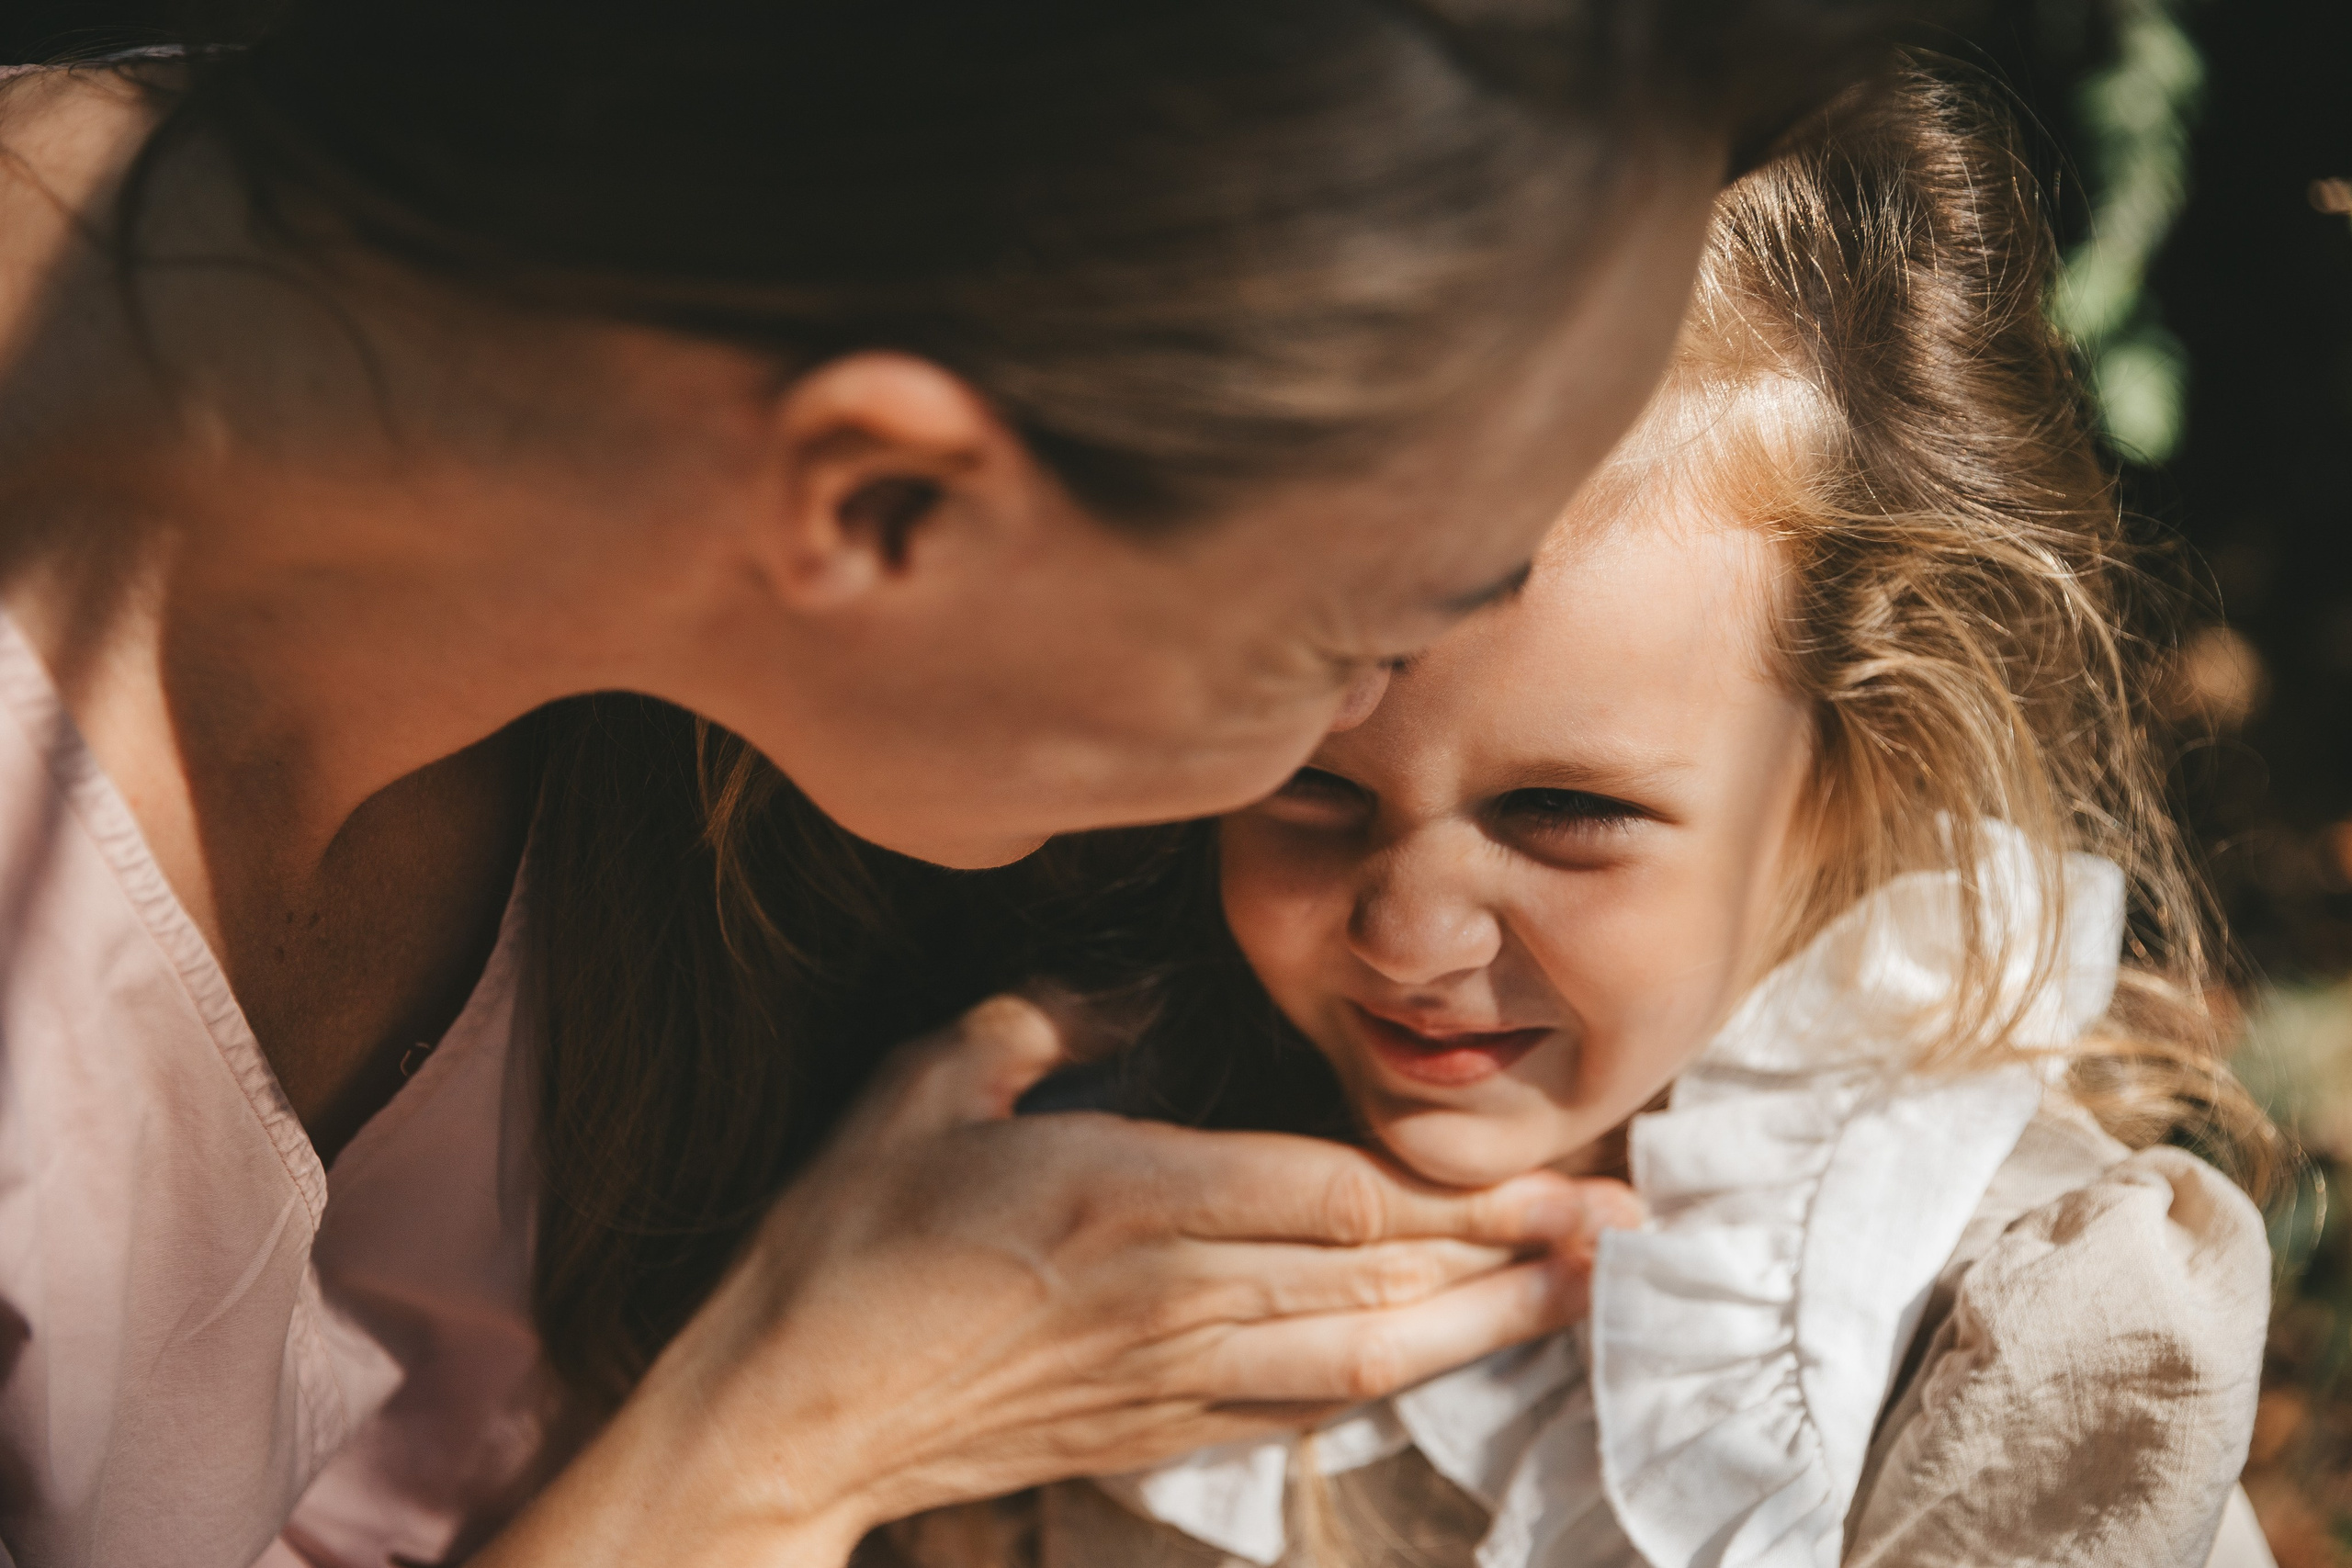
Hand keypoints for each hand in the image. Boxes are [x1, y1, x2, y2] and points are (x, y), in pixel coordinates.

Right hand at [481, 995, 1641, 1566]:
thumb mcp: (923, 1082)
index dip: (1465, 1195)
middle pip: (1383, 1279)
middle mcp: (1174, 1294)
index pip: (1337, 1197)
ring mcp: (1172, 1375)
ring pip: (1367, 1357)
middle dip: (1516, 1257)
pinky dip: (1393, 1385)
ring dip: (1484, 1327)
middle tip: (1625, 1232)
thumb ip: (1039, 1020)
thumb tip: (1128, 993)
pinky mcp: (1156, 1430)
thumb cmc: (848, 1241)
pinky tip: (1444, 1363)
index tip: (1561, 1176)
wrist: (792, 1408)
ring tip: (1578, 1298)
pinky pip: (1305, 1410)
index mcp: (1126, 1194)